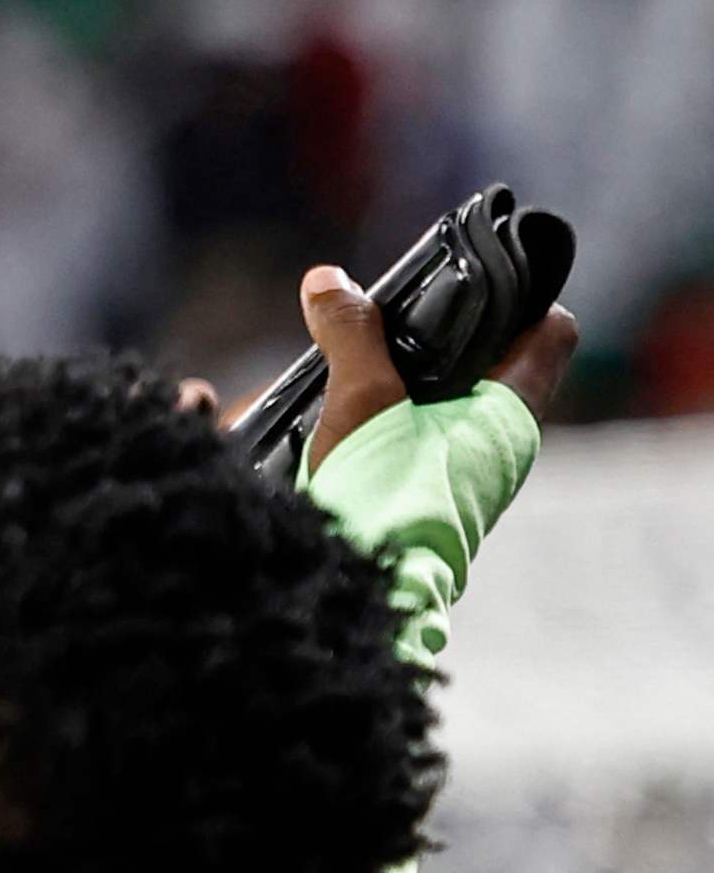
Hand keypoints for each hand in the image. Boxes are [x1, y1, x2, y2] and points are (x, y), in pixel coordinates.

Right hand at [299, 255, 576, 472]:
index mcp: (510, 412)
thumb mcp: (363, 401)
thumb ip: (351, 334)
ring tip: (326, 389)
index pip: (549, 331)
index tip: (462, 283)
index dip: (517, 296)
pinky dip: (366, 426)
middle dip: (418, 340)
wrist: (356, 591)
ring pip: (430, 401)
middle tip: (370, 330)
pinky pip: (402, 440)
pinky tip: (322, 431)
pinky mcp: (423, 497)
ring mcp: (462, 473)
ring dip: (379, 386)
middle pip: (478, 360)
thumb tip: (328, 281)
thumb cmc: (382, 499)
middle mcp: (498, 442)